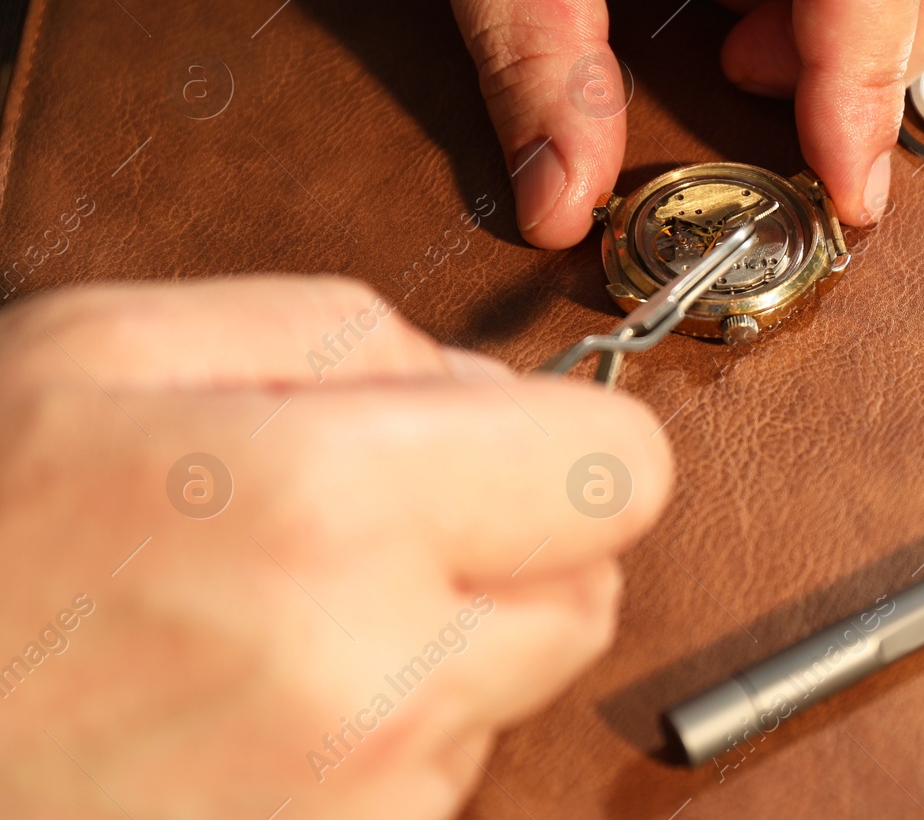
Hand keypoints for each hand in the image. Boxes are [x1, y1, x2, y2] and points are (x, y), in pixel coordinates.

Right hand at [0, 277, 669, 818]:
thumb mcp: (120, 348)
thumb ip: (346, 334)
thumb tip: (487, 388)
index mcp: (335, 501)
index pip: (621, 468)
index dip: (572, 441)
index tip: (511, 442)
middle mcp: (372, 677)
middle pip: (588, 591)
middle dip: (518, 544)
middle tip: (383, 524)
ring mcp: (356, 809)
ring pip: (511, 694)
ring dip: (444, 648)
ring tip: (276, 624)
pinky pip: (431, 788)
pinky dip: (384, 743)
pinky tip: (252, 713)